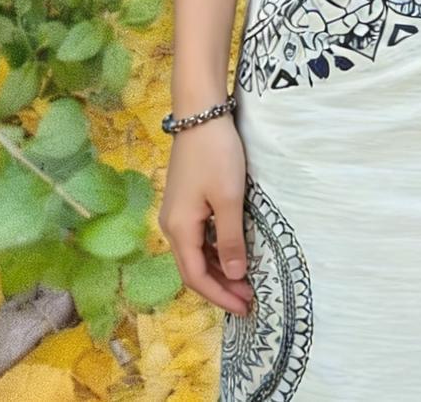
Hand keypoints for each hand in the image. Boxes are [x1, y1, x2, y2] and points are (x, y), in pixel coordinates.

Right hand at [158, 117, 255, 316]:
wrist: (200, 113)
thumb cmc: (216, 155)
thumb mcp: (230, 199)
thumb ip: (231, 239)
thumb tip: (236, 275)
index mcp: (179, 229)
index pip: (196, 277)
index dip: (220, 295)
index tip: (245, 306)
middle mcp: (172, 225)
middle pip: (194, 268)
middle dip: (221, 286)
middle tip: (249, 298)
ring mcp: (176, 212)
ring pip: (196, 253)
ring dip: (218, 269)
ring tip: (244, 281)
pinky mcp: (184, 200)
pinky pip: (198, 237)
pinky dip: (215, 250)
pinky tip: (232, 251)